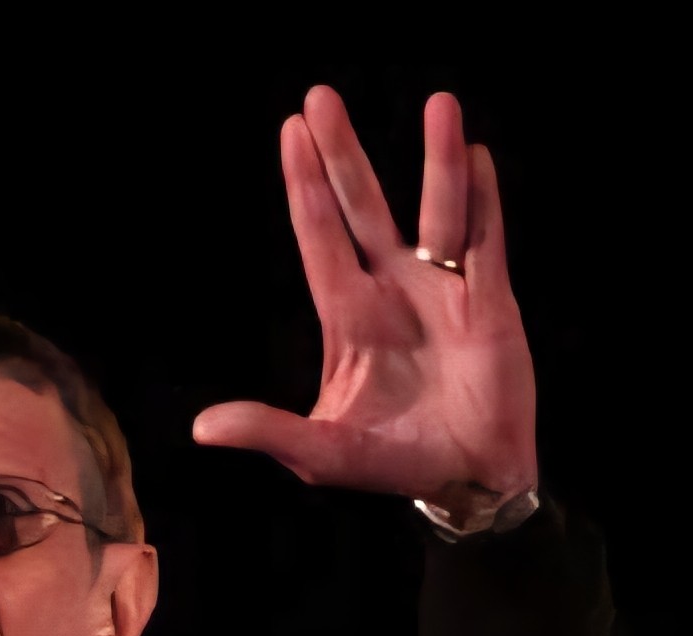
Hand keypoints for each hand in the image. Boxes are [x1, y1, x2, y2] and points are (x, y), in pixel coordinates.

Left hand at [194, 86, 535, 525]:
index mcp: (348, 318)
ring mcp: (443, 292)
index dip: (306, 188)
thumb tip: (201, 428)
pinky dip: (484, 201)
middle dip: (342, 155)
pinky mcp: (491, 305)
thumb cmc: (393, 464)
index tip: (290, 133)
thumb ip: (267, 431)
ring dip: (436, 162)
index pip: (320, 238)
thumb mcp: (320, 452)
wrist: (467, 481)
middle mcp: (392, 291)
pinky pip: (487, 242)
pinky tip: (478, 157)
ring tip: (439, 103)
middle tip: (320, 97)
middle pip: (363, 208)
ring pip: (437, 212)